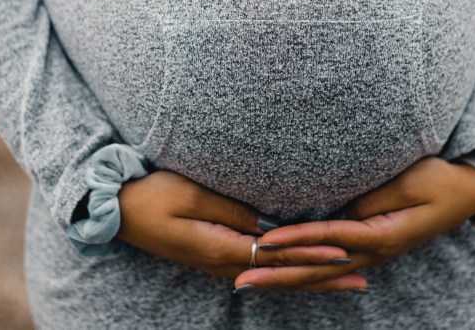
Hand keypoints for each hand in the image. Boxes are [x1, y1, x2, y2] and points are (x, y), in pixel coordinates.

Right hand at [115, 169, 352, 284]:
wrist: (114, 209)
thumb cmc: (150, 193)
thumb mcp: (191, 195)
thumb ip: (231, 210)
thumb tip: (267, 223)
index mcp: (218, 248)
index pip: (277, 253)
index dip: (311, 253)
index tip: (345, 252)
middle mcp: (221, 263)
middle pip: (280, 274)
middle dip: (321, 277)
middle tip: (359, 280)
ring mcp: (216, 263)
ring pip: (271, 275)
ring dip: (307, 278)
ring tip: (341, 282)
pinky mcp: (212, 255)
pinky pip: (257, 269)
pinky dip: (284, 272)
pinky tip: (298, 272)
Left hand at [232, 156, 474, 290]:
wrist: (468, 191)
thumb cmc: (439, 180)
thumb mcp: (408, 183)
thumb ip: (372, 200)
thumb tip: (343, 214)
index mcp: (381, 236)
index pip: (329, 239)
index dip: (296, 240)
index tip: (264, 242)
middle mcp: (373, 252)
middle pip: (316, 269)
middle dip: (277, 275)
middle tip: (240, 280)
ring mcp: (371, 253)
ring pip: (320, 273)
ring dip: (283, 278)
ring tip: (249, 282)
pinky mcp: (369, 247)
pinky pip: (330, 264)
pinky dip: (303, 271)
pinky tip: (283, 275)